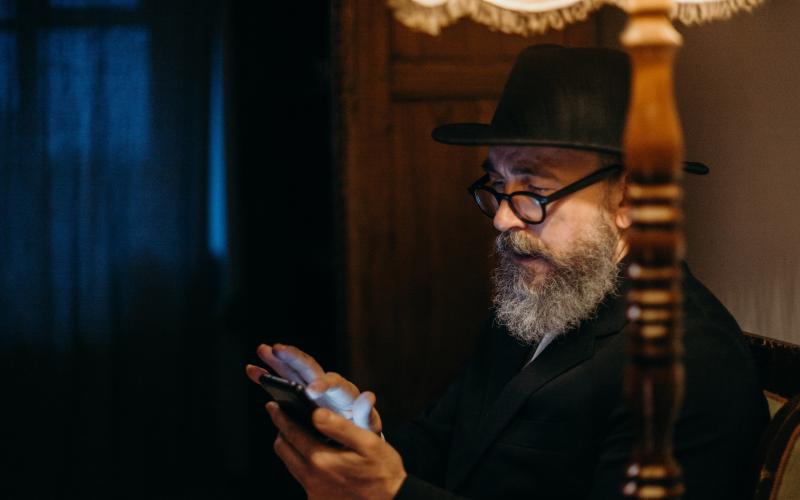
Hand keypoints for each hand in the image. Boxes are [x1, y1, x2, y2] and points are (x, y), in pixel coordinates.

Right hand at [245, 344, 380, 431]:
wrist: (352, 436)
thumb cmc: (361, 431)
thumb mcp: (367, 425)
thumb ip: (365, 413)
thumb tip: (368, 396)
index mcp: (343, 393)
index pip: (334, 383)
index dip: (323, 384)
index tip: (311, 391)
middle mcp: (326, 385)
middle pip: (310, 368)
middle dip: (294, 359)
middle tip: (278, 349)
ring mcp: (310, 387)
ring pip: (292, 370)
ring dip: (277, 360)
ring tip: (262, 350)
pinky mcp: (297, 394)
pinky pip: (281, 383)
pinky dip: (267, 376)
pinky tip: (252, 369)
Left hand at [267, 401, 405, 499]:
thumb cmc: (382, 472)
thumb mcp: (368, 442)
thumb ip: (339, 426)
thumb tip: (316, 413)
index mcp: (322, 460)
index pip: (292, 433)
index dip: (281, 417)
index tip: (274, 405)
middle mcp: (312, 478)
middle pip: (283, 449)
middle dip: (281, 430)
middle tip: (283, 417)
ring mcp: (313, 491)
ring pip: (289, 464)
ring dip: (290, 446)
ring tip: (297, 432)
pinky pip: (301, 477)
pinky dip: (301, 462)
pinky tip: (314, 455)